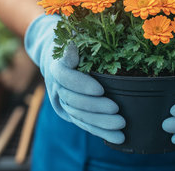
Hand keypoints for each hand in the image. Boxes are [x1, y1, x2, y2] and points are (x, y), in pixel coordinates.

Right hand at [24, 14, 124, 143]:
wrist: (54, 54)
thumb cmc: (73, 41)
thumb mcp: (73, 35)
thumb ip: (76, 41)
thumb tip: (74, 45)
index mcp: (56, 66)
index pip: (64, 77)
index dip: (81, 84)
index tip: (101, 89)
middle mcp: (55, 86)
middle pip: (73, 100)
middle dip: (95, 107)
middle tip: (117, 110)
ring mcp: (61, 102)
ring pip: (79, 116)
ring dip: (100, 124)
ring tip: (120, 128)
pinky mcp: (69, 113)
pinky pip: (84, 124)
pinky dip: (101, 132)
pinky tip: (117, 139)